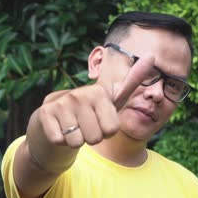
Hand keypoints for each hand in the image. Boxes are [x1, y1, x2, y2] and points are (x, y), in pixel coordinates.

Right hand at [29, 55, 154, 148]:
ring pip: (77, 141)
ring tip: (71, 129)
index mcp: (98, 92)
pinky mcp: (44, 114)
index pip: (112, 129)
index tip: (99, 122)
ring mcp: (60, 103)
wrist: (52, 124)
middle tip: (83, 127)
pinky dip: (59, 142)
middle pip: (96, 137)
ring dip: (74, 141)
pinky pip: (60, 141)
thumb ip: (130, 82)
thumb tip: (152, 55)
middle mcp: (78, 94)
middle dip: (90, 138)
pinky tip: (58, 131)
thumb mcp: (110, 101)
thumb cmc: (87, 115)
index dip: (106, 132)